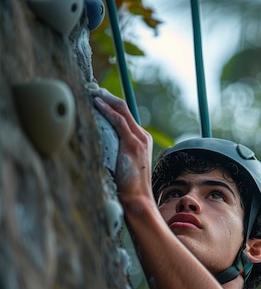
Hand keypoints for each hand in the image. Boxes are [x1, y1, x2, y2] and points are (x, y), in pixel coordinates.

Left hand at [93, 89, 153, 205]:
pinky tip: (96, 103)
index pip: (124, 114)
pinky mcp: (133, 145)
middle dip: (106, 95)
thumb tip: (95, 147)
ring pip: (121, 110)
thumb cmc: (127, 188)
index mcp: (141, 140)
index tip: (95, 96)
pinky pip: (119, 121)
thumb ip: (113, 153)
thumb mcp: (120, 165)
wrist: (138, 200)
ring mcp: (139, 139)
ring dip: (104, 99)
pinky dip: (107, 110)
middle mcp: (142, 136)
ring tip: (90, 91)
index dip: (109, 102)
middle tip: (89, 88)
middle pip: (123, 107)